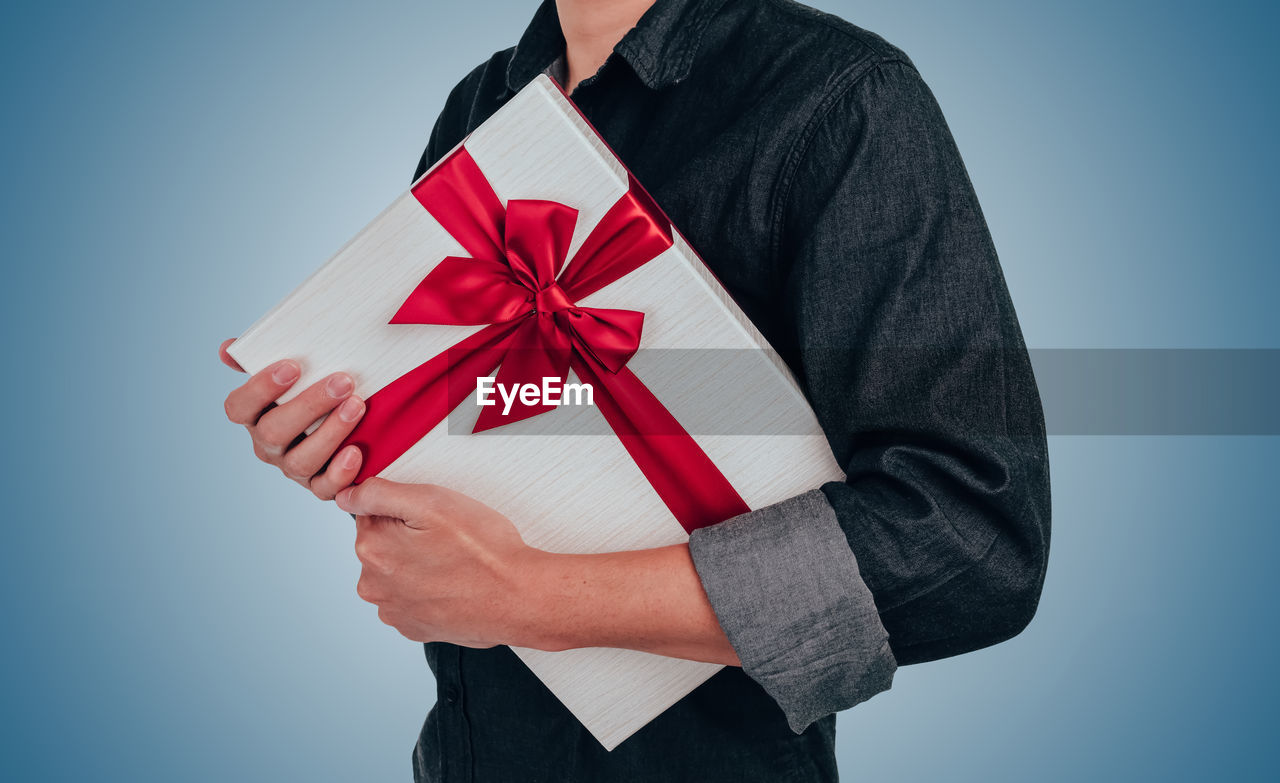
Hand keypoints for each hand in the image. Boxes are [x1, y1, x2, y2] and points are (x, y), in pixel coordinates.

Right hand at [219, 337, 366, 498]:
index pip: (238, 407)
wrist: (353, 424)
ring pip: (300, 460)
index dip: (260, 388)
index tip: (292, 366)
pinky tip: (355, 452)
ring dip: (330, 433)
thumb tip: (226, 349)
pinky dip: (340, 473)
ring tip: (357, 406)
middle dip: (309, 405)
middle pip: (273, 432)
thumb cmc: (314, 389)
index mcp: (254, 416)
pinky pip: (325, 488)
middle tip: (342, 382)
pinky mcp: (319, 486)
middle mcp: (268, 444)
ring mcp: (292, 467)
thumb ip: (260, 357)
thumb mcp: (292, 373)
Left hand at [336, 478, 541, 647]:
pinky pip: (413, 598)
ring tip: (456, 563)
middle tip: (450, 539)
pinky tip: (455, 584)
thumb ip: (380, 493)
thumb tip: (346, 495)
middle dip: (410, 538)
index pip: (372, 513)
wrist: (519, 599)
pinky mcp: (415, 629)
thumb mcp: (432, 502)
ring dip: (420, 565)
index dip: (405, 509)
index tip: (432, 518)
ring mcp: (394, 611)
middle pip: (384, 544)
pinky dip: (430, 590)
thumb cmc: (483, 551)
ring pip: (399, 572)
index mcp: (372, 549)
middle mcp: (374, 586)